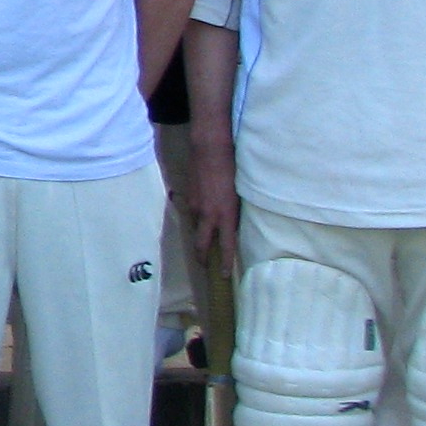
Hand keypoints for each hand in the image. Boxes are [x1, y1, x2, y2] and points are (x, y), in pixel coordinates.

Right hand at [187, 135, 239, 270]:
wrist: (211, 150)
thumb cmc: (232, 170)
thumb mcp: (238, 195)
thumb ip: (233, 213)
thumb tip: (232, 225)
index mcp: (226, 215)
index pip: (226, 245)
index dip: (225, 263)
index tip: (224, 275)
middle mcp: (208, 214)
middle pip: (201, 244)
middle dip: (202, 257)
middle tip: (204, 265)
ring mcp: (195, 206)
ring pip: (196, 226)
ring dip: (200, 230)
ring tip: (205, 230)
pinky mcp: (187, 196)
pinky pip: (191, 211)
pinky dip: (196, 213)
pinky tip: (202, 205)